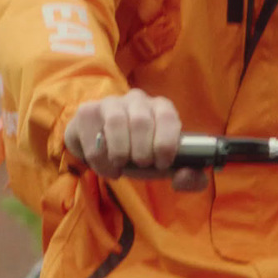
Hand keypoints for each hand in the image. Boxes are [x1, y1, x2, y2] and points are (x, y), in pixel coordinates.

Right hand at [63, 89, 207, 190]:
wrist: (104, 150)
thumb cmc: (140, 155)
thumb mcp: (166, 168)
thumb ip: (189, 178)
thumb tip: (187, 175)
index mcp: (161, 108)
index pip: (167, 117)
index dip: (166, 143)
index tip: (162, 163)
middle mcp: (137, 99)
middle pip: (141, 121)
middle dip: (142, 152)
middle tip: (141, 165)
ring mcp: (110, 103)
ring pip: (116, 122)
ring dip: (120, 153)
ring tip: (122, 166)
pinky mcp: (87, 112)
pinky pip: (93, 136)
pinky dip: (101, 161)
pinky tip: (108, 168)